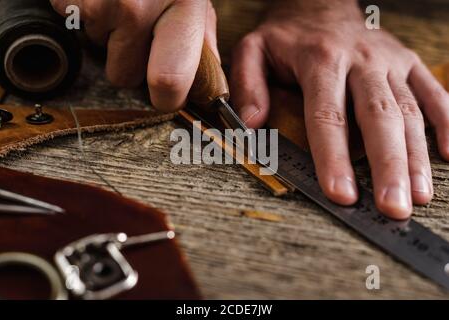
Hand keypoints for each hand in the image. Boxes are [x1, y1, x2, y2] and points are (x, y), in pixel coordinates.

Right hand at [50, 0, 218, 111]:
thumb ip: (202, 41)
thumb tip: (207, 86)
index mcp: (180, 5)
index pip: (169, 81)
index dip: (166, 98)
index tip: (167, 94)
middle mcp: (136, 5)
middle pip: (123, 75)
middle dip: (130, 62)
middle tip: (138, 31)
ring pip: (97, 51)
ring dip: (108, 35)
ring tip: (121, 1)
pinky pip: (74, 26)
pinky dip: (86, 14)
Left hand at [230, 0, 448, 218]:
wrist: (321, 4)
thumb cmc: (287, 35)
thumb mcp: (253, 49)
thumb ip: (248, 85)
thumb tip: (250, 125)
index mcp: (321, 61)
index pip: (327, 116)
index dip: (334, 157)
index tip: (341, 194)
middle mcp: (361, 61)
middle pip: (378, 117)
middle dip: (387, 165)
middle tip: (393, 207)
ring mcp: (389, 62)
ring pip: (409, 111)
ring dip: (416, 156)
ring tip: (417, 195)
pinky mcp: (408, 63)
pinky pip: (433, 92)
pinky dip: (446, 122)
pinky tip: (448, 154)